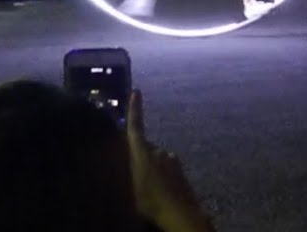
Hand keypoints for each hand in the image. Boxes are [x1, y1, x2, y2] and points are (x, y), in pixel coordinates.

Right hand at [126, 90, 213, 231]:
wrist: (181, 214)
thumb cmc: (150, 203)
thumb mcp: (130, 189)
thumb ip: (129, 171)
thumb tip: (125, 161)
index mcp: (143, 153)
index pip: (136, 127)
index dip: (135, 110)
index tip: (137, 92)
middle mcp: (159, 151)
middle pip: (145, 147)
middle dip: (139, 155)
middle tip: (133, 174)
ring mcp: (172, 159)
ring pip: (157, 159)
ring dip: (151, 168)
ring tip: (148, 189)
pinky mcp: (181, 169)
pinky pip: (167, 167)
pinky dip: (162, 175)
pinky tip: (160, 191)